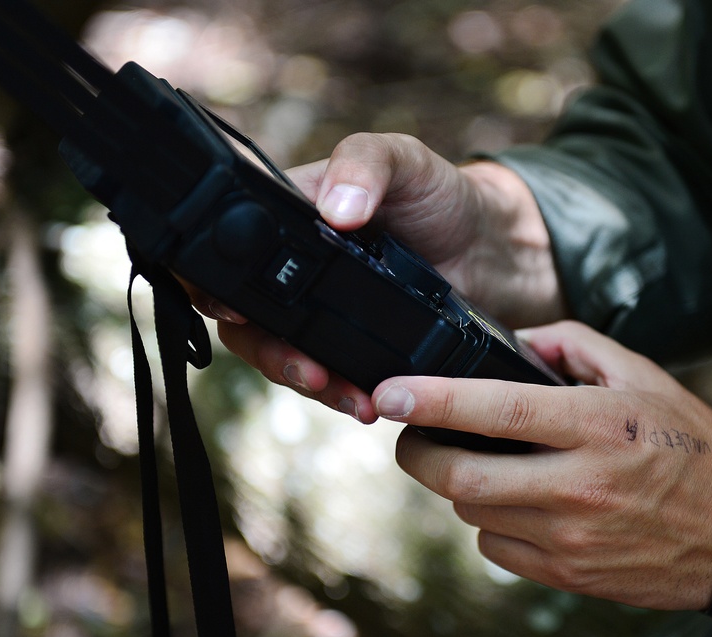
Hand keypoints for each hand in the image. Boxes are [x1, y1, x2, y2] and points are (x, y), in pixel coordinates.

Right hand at [194, 133, 563, 420]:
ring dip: (301, 379)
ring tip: (342, 394)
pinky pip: (327, 376)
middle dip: (267, 350)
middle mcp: (294, 267)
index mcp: (289, 214)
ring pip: (282, 354)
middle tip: (303, 368)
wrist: (495, 249)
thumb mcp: (404, 159)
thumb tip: (336, 207)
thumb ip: (366, 165)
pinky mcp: (352, 346)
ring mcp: (320, 311)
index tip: (237, 311)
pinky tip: (364, 402)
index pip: (229, 249)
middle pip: (246, 318)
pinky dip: (339, 393)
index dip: (216, 284)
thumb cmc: (443, 193)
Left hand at [372, 320, 711, 610]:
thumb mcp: (646, 378)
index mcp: (598, 425)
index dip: (431, 398)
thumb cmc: (696, 448)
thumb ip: (577, 345)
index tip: (388, 392)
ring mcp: (571, 537)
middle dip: (416, 453)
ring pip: (471, 511)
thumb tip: (520, 339)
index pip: (496, 407)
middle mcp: (579, 485)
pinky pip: (494, 549)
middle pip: (459, 474)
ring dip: (462, 484)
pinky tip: (518, 505)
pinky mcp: (569, 575)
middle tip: (413, 435)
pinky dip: (490, 523)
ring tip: (486, 464)